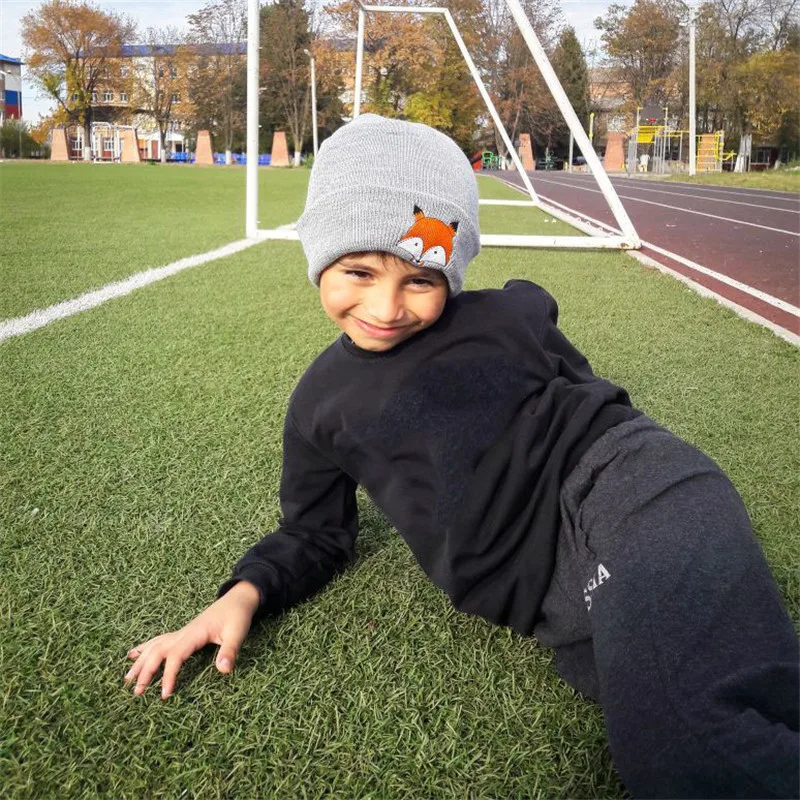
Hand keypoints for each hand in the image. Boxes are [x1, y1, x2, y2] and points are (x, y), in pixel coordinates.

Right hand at [124, 580, 260, 699]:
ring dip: (140, 662)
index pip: (176, 656)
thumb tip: (223, 671)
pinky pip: (159, 640)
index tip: (165, 694)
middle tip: (137, 692)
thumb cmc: (238, 616)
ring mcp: (181, 632)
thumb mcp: (237, 633)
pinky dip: (144, 648)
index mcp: (194, 634)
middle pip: (158, 651)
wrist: (238, 598)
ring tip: (127, 679)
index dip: (168, 675)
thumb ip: (230, 651)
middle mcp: (183, 633)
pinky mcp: (183, 633)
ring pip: (155, 646)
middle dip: (146, 671)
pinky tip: (132, 654)